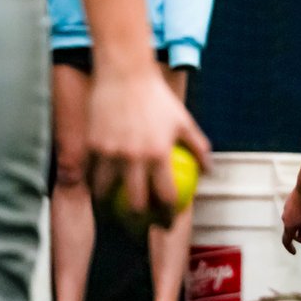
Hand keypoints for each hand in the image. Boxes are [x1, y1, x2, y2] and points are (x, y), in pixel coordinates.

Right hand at [85, 63, 210, 213]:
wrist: (125, 74)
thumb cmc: (157, 98)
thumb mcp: (184, 121)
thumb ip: (198, 148)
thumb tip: (209, 171)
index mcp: (158, 153)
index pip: (164, 196)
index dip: (167, 216)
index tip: (168, 223)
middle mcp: (133, 157)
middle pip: (134, 204)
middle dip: (139, 222)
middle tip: (142, 225)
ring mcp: (110, 153)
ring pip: (106, 194)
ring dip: (112, 208)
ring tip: (116, 212)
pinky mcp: (92, 146)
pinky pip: (92, 175)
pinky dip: (96, 187)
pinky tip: (101, 191)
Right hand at [281, 186, 300, 254]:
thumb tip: (300, 234)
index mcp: (289, 226)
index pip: (286, 241)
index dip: (290, 248)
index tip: (294, 253)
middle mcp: (285, 219)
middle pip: (291, 232)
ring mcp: (286, 210)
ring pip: (293, 222)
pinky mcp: (289, 202)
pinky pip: (294, 213)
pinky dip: (300, 217)